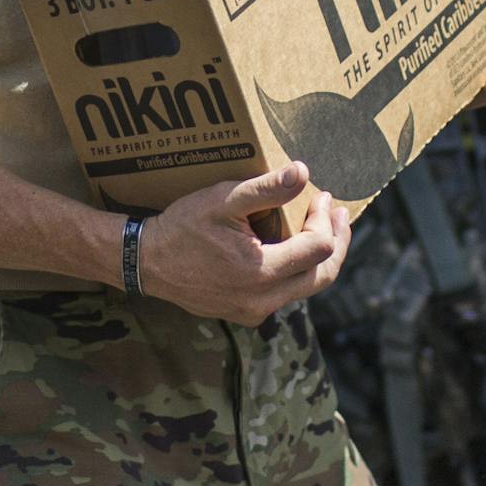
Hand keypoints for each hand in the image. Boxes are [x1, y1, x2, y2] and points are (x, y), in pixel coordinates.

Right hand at [139, 163, 349, 325]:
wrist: (146, 262)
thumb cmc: (183, 227)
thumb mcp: (222, 200)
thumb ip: (265, 189)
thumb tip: (303, 172)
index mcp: (261, 272)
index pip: (318, 248)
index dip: (326, 219)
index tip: (320, 195)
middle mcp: (262, 300)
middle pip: (322, 275)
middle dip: (337, 243)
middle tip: (340, 215)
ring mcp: (254, 311)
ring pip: (306, 288)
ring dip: (321, 258)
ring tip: (326, 228)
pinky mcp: (245, 313)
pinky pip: (285, 294)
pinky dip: (299, 271)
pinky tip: (295, 248)